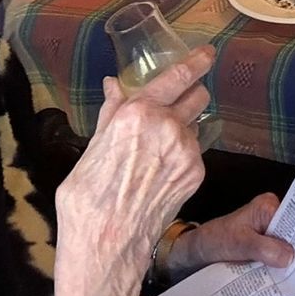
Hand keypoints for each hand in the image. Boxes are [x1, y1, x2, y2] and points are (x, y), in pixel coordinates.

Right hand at [55, 47, 211, 277]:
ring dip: (184, 128)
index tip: (207, 53)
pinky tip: (162, 171)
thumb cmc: (87, 196)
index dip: (196, 61)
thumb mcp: (92, 147)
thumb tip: (113, 85)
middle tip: (179, 103)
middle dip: (191, 95)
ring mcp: (186, 151)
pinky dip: (183, 154)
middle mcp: (169, 126)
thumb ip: (111, 114)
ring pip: (196, 126)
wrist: (108, 242)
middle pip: (197, 96)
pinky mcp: (195, 174)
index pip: (178, 76)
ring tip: (159, 150)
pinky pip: (194, 153)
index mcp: (138, 113)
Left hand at [173, 193, 294, 276]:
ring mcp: (269, 236)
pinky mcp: (264, 251)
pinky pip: (277, 260)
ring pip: (286, 250)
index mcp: (269, 207)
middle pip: (293, 236)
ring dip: (292, 266)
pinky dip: (281, 271)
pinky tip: (291, 285)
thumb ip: (264, 248)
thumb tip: (291, 257)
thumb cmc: (215, 240)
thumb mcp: (239, 243)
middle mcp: (273, 218)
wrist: (195, 254)